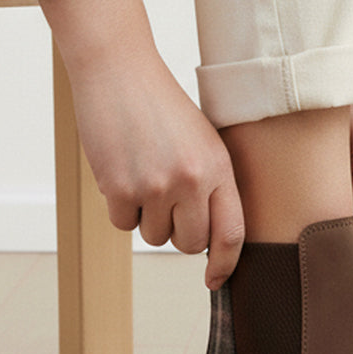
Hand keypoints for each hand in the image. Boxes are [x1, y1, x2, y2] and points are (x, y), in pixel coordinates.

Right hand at [41, 0, 244, 288]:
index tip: (216, 280)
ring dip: (148, 217)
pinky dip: (121, 206)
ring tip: (146, 175)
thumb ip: (212, 185)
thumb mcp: (205, 141)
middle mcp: (192, 181)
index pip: (232, 232)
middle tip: (168, 205)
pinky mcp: (120, 188)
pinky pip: (123, 224)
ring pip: (154, 235)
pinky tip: (124, 171)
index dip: (226, 264)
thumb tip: (210, 239)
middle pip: (190, 243)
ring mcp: (156, 186)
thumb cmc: (165, 107)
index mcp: (220, 168)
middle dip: (179, 234)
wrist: (120, 73)